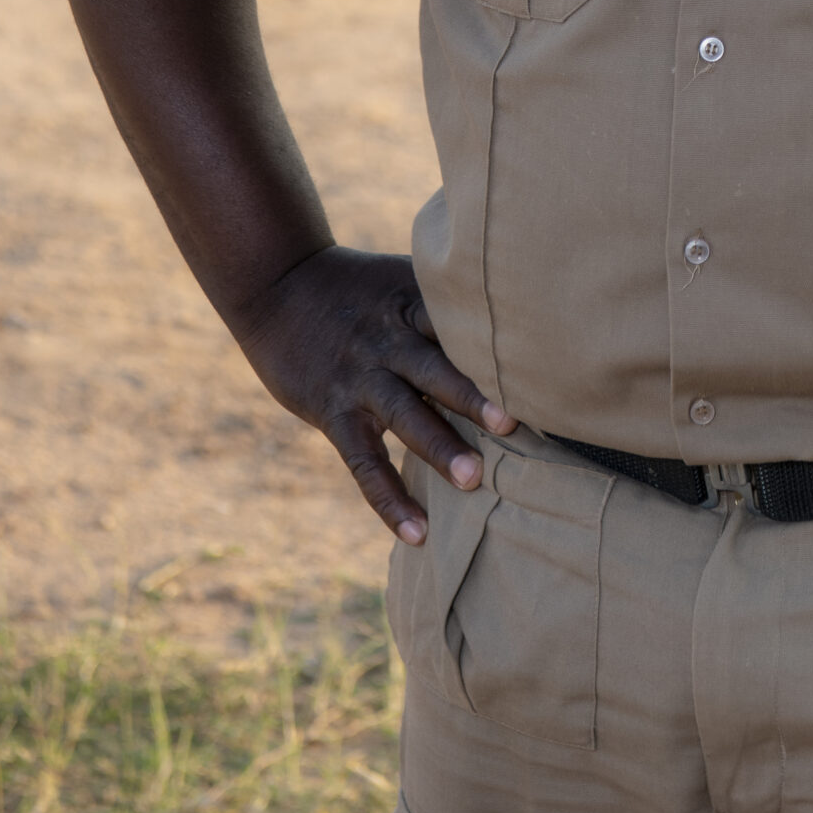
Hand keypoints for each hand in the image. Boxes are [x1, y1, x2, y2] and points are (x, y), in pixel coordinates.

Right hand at [230, 245, 517, 541]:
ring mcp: (359, 378)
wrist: (278, 286)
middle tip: (513, 425)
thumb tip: (520, 318)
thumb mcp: (403, 277)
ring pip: (402, 415)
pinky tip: (417, 534)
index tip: (533, 366)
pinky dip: (388, 501)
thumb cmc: (358, 287)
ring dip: (438, 447)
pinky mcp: (332, 412)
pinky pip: (363, 463)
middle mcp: (387, 340)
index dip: (490, 344)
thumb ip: (449, 301)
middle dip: (472, 397)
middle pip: (434, 368)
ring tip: (474, 480)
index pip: (456, 324)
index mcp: (411, 304)